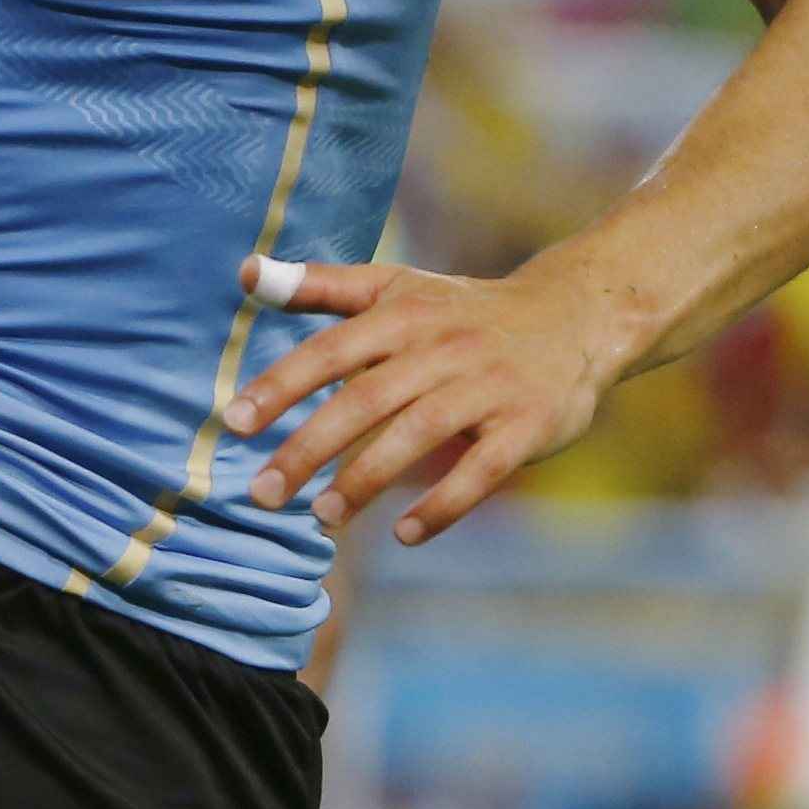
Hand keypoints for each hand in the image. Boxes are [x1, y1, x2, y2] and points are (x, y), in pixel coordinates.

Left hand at [221, 257, 614, 544]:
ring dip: (366, 479)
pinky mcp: (527, 425)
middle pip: (366, 398)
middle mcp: (442, 347)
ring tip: (321, 518)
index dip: (280, 385)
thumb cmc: (461, 310)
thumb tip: (247, 274)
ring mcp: (488, 387)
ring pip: (418, 434)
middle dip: (309, 447)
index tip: (234, 424)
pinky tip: (405, 534)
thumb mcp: (394, 287)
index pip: (330, 351)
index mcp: (403, 314)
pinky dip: (445, 504)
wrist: (574, 316)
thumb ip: (319, 286)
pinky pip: (483, 470)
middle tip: (261, 493)